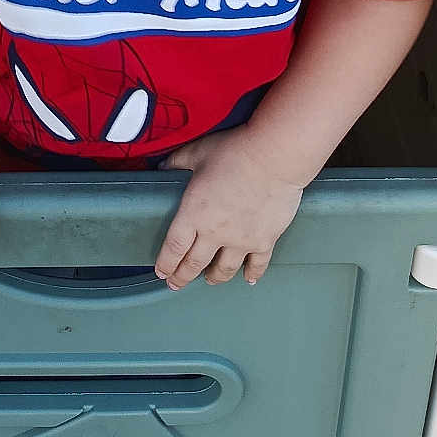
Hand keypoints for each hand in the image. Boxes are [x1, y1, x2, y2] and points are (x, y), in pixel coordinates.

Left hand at [154, 127, 303, 287]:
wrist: (274, 157)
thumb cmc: (235, 152)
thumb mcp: (198, 152)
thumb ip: (177, 162)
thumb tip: (162, 167)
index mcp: (194, 213)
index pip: (174, 247)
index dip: (166, 263)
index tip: (162, 272)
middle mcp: (215, 233)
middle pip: (194, 263)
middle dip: (183, 276)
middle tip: (177, 284)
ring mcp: (241, 240)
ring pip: (223, 269)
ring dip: (214, 277)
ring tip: (209, 279)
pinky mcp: (264, 240)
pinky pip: (257, 265)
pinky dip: (252, 274)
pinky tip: (248, 279)